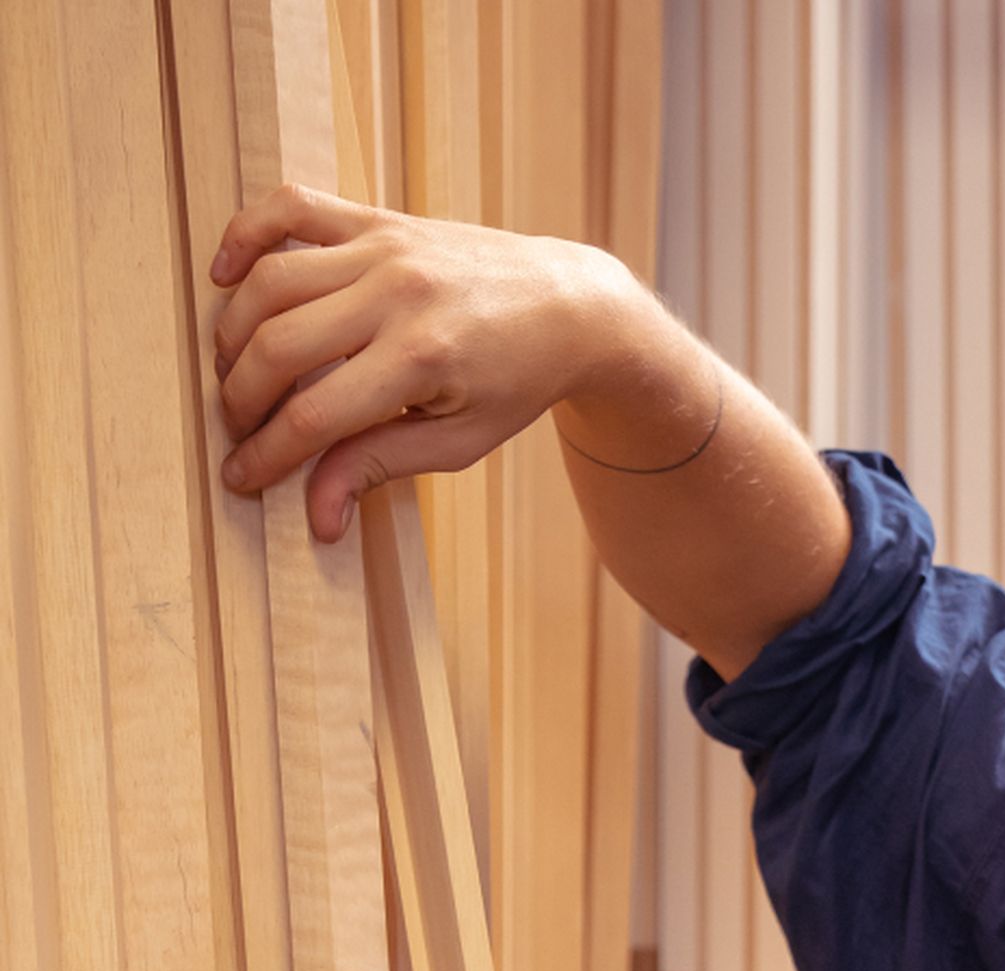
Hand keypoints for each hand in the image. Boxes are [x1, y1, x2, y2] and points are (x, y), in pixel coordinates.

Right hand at [207, 185, 632, 542]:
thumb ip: (382, 467)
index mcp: (422, 359)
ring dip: (234, 332)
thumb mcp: (460, 441)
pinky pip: (289, 207)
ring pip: (271, 280)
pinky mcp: (376, 218)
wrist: (567, 305)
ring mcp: (383, 248)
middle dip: (242, 398)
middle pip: (280, 346)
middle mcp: (396, 294)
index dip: (268, 453)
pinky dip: (245, 234)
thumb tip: (318, 518)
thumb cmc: (516, 383)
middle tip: (236, 430)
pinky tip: (225, 278)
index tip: (240, 478)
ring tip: (232, 373)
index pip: (316, 415)